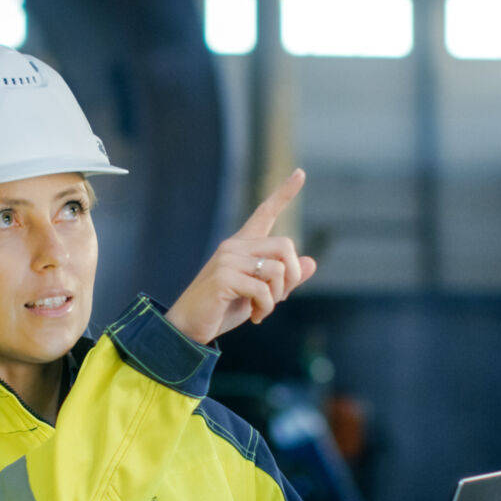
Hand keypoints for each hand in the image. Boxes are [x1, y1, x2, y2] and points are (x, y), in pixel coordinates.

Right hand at [164, 169, 317, 343]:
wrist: (188, 327)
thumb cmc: (222, 309)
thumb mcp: (258, 294)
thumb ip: (283, 280)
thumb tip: (311, 263)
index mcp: (242, 246)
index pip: (265, 212)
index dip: (284, 194)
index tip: (300, 173)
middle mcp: (235, 246)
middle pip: (285, 245)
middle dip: (293, 275)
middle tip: (281, 298)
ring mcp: (228, 260)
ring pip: (277, 269)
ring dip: (276, 297)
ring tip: (261, 311)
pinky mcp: (224, 277)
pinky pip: (263, 289)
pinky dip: (265, 307)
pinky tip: (255, 317)